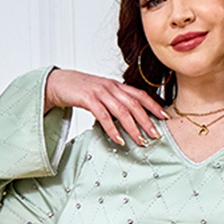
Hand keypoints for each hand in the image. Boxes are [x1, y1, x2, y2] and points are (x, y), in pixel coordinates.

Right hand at [44, 68, 166, 146]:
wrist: (59, 82)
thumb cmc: (81, 91)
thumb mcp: (102, 94)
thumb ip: (115, 102)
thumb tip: (130, 118)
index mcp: (116, 85)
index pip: (140, 94)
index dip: (154, 105)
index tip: (165, 117)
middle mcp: (111, 87)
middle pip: (134, 104)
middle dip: (147, 121)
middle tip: (156, 136)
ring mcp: (100, 92)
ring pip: (122, 111)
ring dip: (133, 128)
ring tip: (141, 141)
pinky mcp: (88, 99)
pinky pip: (104, 116)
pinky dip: (112, 129)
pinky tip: (118, 139)